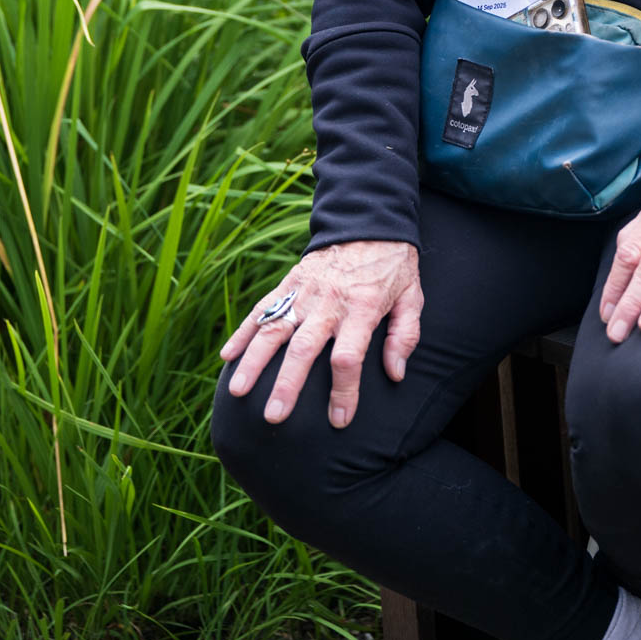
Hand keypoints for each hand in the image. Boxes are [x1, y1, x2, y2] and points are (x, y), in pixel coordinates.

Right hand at [219, 240, 421, 429]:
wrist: (368, 219)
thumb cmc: (392, 265)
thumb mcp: (412, 296)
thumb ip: (405, 335)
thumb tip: (395, 374)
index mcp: (362, 308)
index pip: (349, 356)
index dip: (344, 391)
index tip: (338, 420)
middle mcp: (329, 302)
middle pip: (304, 348)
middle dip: (287, 384)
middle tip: (274, 417)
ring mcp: (305, 291)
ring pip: (275, 329)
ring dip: (254, 361)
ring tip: (238, 391)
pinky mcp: (290, 282)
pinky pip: (264, 307)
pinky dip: (244, 330)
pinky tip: (228, 355)